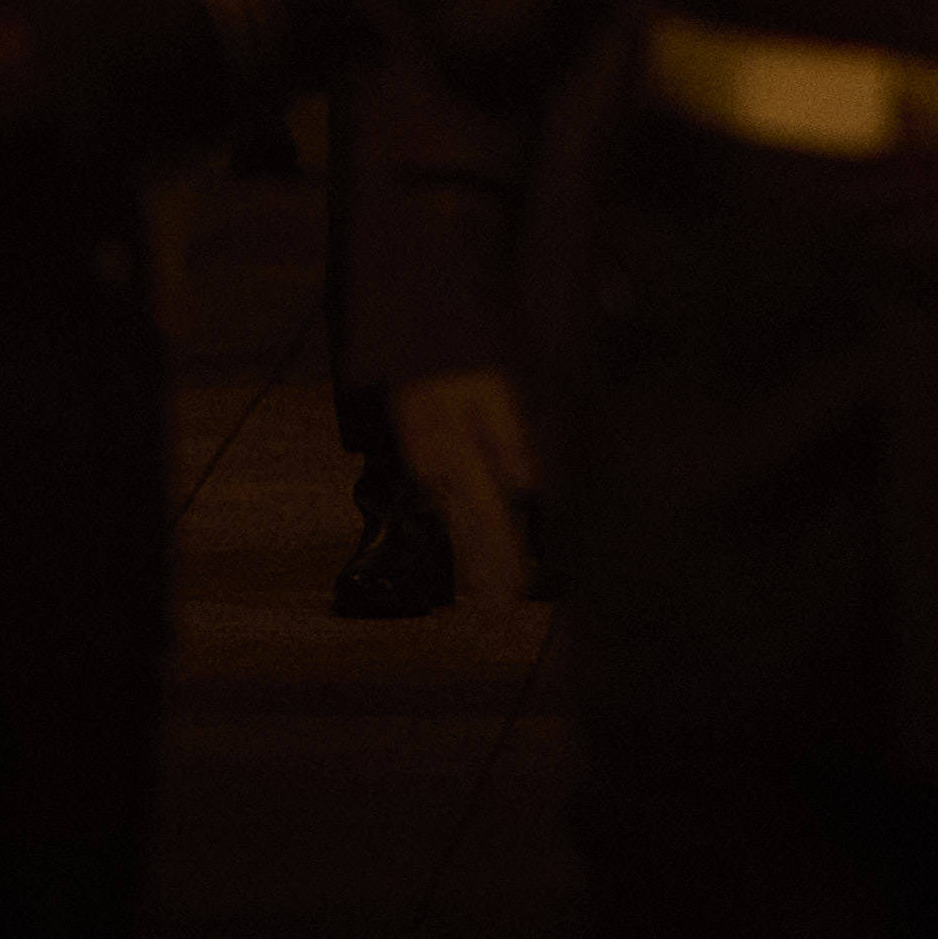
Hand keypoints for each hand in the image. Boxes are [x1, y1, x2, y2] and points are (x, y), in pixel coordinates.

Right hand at [392, 366, 538, 608]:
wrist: (411, 327)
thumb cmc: (462, 356)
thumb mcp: (492, 389)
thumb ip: (508, 437)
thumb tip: (526, 485)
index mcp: (454, 448)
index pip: (488, 512)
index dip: (505, 552)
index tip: (519, 586)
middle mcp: (436, 463)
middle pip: (469, 525)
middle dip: (489, 568)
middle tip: (504, 610)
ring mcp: (426, 462)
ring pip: (454, 520)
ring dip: (475, 557)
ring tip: (491, 596)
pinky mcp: (424, 456)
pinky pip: (446, 503)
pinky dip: (462, 531)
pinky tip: (472, 551)